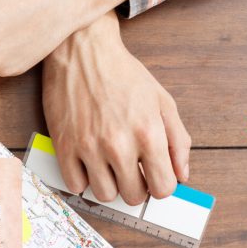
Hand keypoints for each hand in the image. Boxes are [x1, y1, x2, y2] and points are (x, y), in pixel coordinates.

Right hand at [42, 11, 189, 204]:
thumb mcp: (162, 100)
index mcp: (148, 133)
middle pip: (133, 196)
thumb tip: (182, 174)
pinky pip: (75, 185)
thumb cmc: (122, 73)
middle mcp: (119, 144)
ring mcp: (88, 147)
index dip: (161, 185)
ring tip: (109, 167)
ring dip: (110, 185)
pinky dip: (83, 180)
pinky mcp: (64, 146)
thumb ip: (178, 140)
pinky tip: (88, 164)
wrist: (83, 51)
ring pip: (104, 195)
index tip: (154, 177)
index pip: (163, 187)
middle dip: (137, 187)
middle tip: (132, 171)